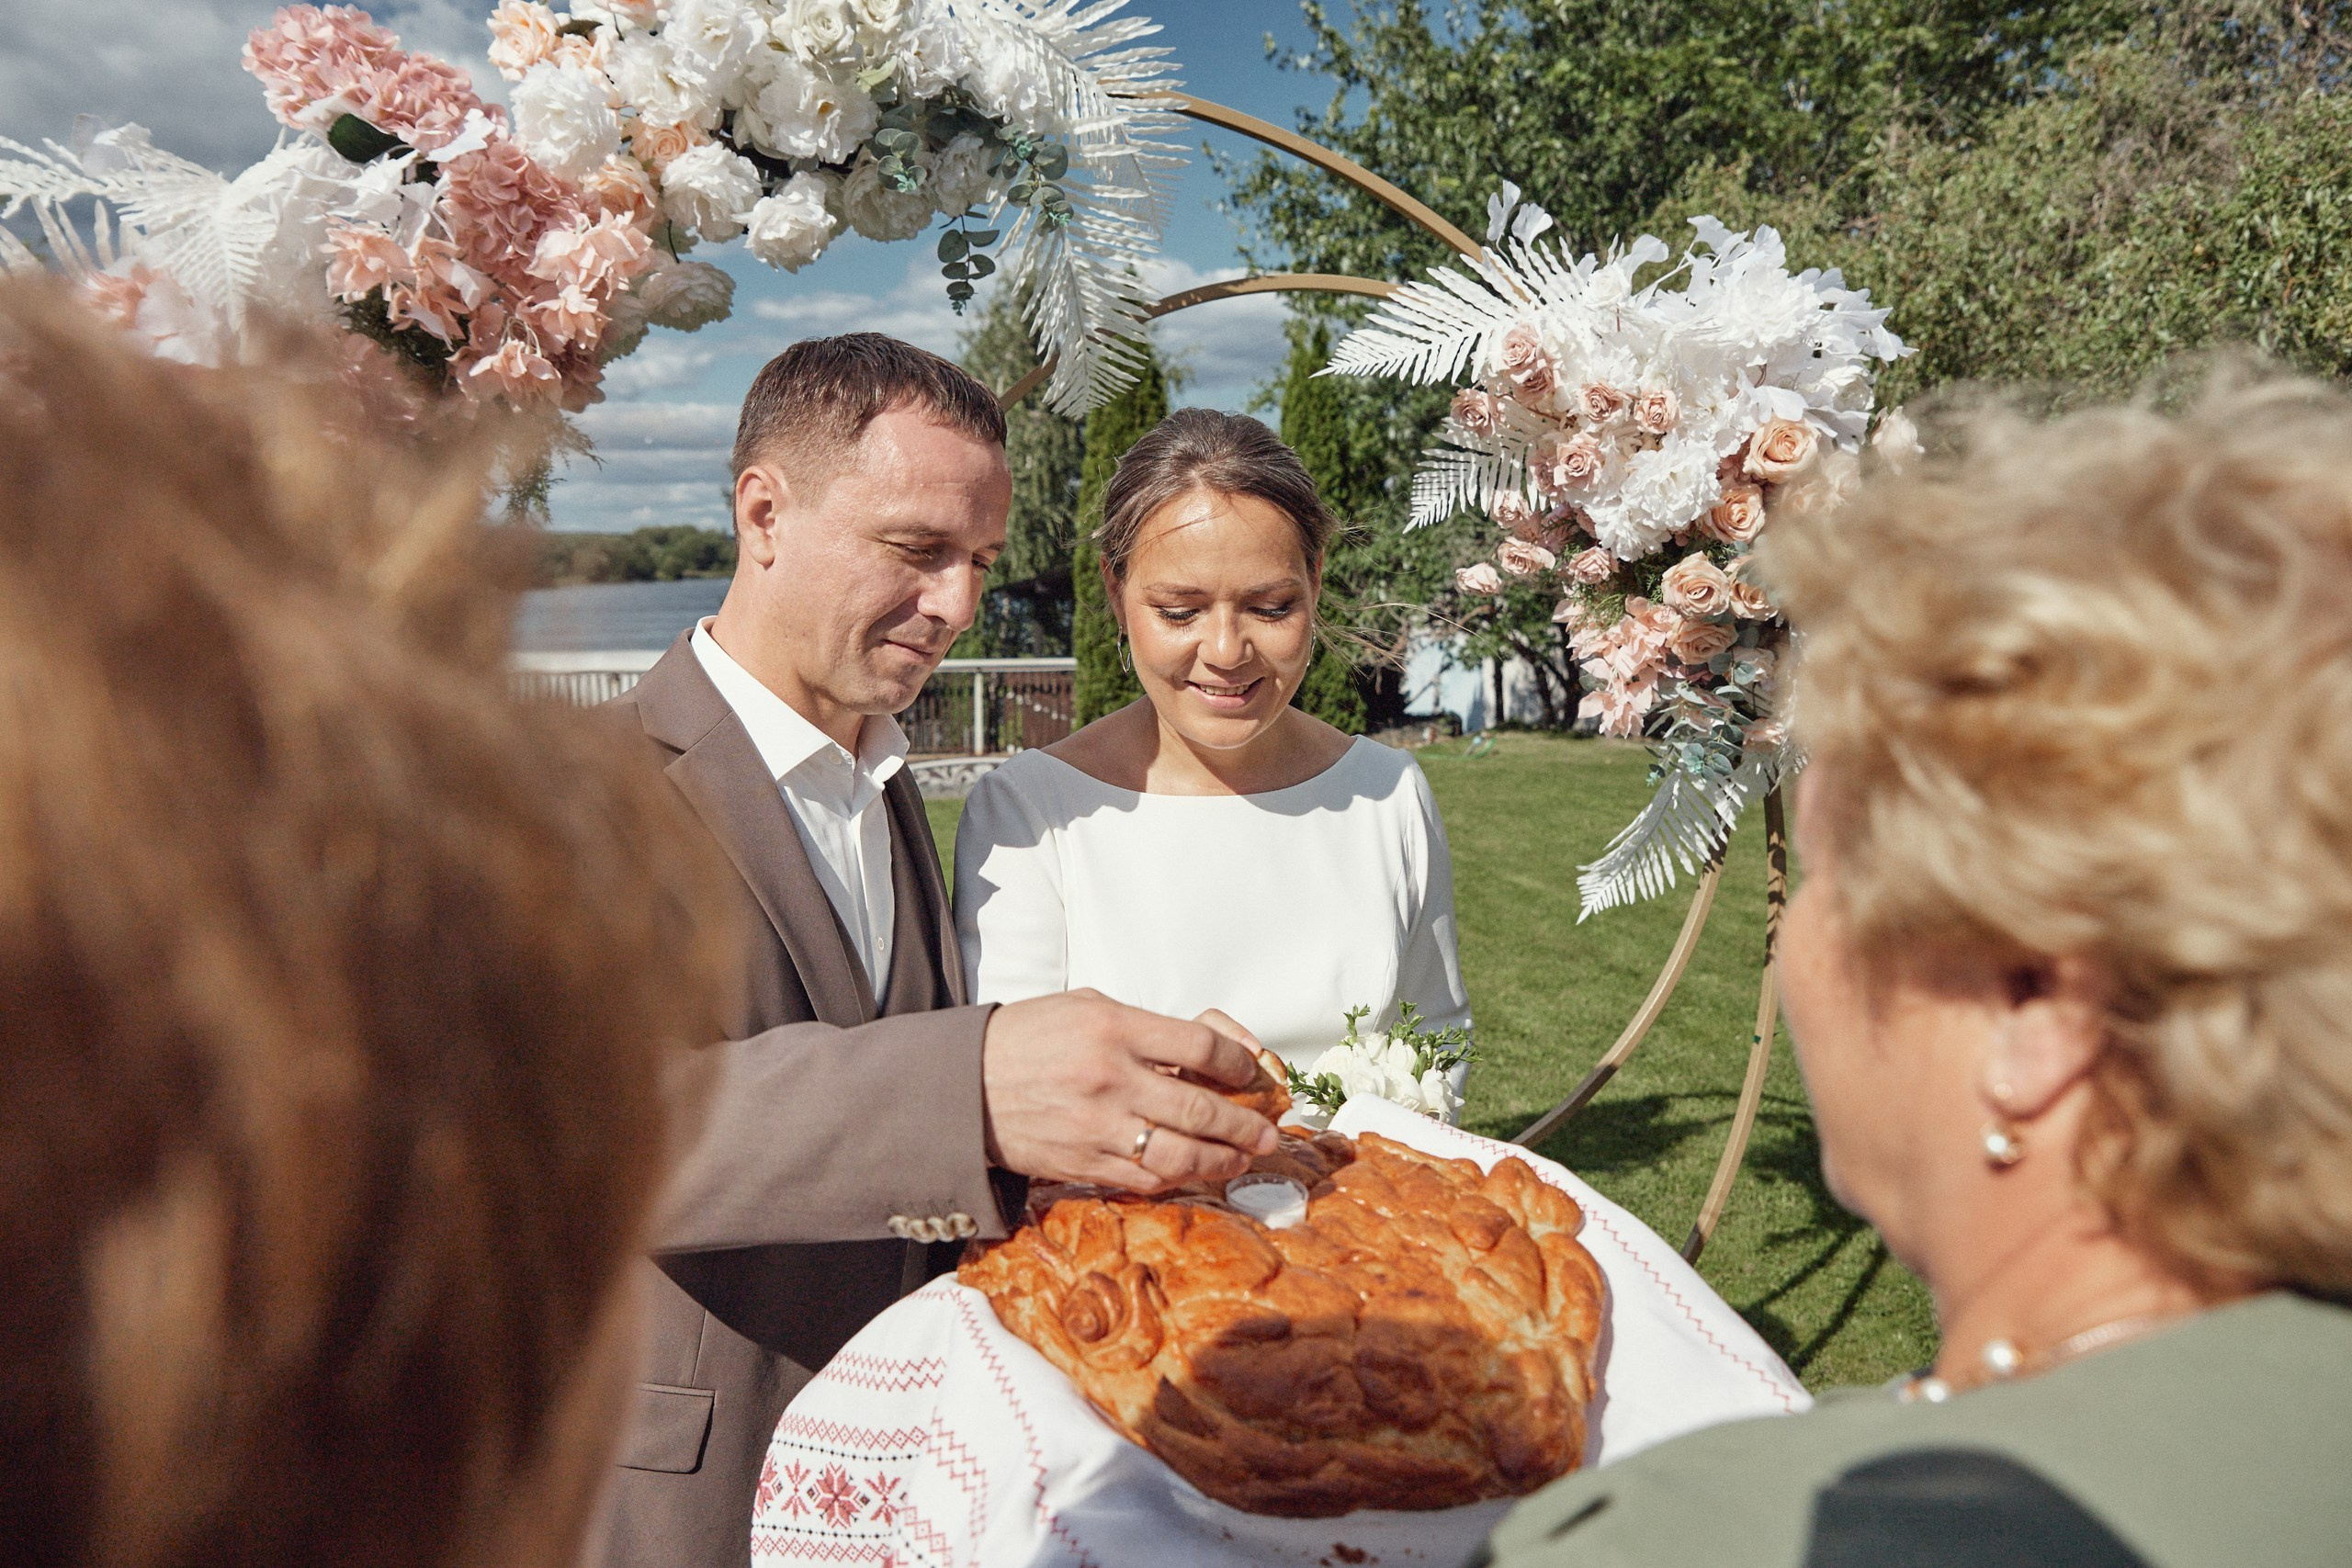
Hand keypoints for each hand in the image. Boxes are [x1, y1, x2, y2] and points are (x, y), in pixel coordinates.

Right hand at [981, 990, 1279, 1192]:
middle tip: (1269, 1133)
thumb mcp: (1088, 1008)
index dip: (1239, 1064)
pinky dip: (1177, 1177)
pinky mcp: (1084, 1163)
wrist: (964, 1084)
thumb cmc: (1030, 1037)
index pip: (1200, 1049)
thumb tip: (1211, 1047)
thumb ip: (1148, 1026)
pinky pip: (1145, 1178)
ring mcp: (1097, 1128)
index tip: (1252, 1074)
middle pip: (1200, 1109)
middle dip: (1245, 1125)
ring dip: (1221, 1160)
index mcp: (1114, 1029)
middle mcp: (1110, 1080)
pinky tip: (1194, 1171)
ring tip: (1241, 1158)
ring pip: (1179, 1154)